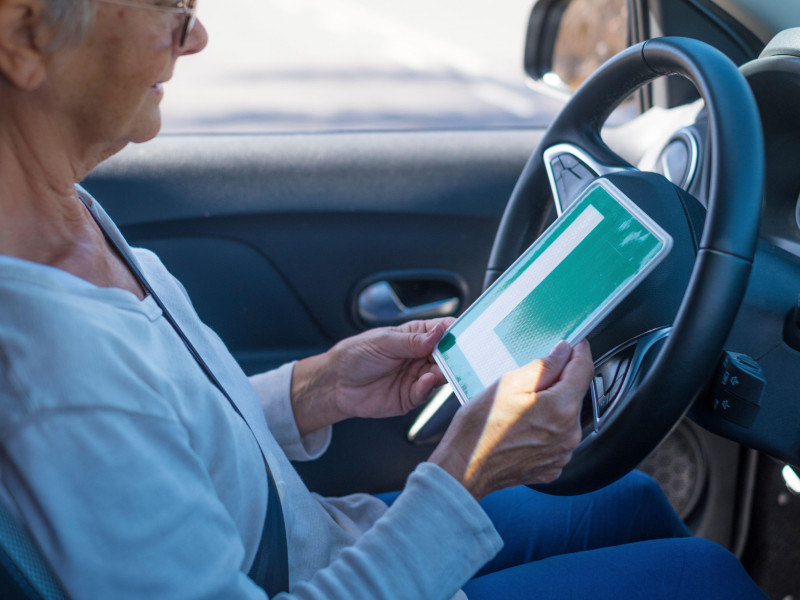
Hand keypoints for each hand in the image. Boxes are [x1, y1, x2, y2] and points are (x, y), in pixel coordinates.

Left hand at [291, 318, 452, 436]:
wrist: (335, 384)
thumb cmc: (355, 355)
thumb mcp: (383, 341)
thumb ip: (412, 340)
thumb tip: (439, 332)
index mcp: (416, 335)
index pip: (443, 330)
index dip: (455, 332)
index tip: (466, 334)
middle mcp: (420, 356)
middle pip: (447, 355)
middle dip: (455, 355)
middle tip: (460, 356)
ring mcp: (417, 376)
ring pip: (441, 375)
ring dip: (444, 373)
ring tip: (441, 370)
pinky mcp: (411, 397)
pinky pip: (426, 393)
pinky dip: (429, 387)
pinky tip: (426, 380)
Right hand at [428, 340, 593, 499]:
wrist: (465, 468)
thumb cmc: (480, 429)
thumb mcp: (508, 384)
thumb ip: (543, 366)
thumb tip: (563, 353)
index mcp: (561, 409)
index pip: (583, 370)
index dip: (580, 352)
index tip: (576, 344)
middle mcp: (569, 434)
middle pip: (575, 394)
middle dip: (561, 381)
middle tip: (533, 376)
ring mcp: (562, 453)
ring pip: (566, 417)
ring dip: (553, 405)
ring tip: (522, 405)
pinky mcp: (552, 466)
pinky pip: (557, 438)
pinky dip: (546, 428)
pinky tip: (523, 425)